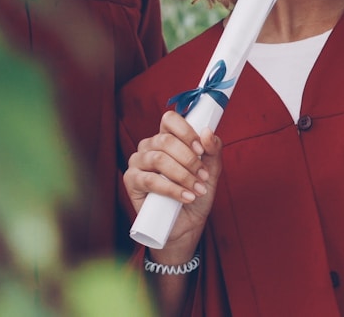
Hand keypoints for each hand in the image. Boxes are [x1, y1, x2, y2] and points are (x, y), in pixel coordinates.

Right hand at [125, 110, 222, 262]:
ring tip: (197, 189)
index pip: (170, 119)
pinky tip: (186, 197)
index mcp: (166, 137)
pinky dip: (171, 189)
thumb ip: (212, 149)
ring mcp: (137, 163)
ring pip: (158, 159)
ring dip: (183, 175)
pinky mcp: (131, 181)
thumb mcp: (211, 170)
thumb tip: (207, 131)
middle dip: (189, 159)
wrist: (187, 224)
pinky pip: (149, 180)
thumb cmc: (196, 192)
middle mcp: (149, 146)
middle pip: (166, 140)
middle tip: (203, 176)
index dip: (186, 131)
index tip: (201, 149)